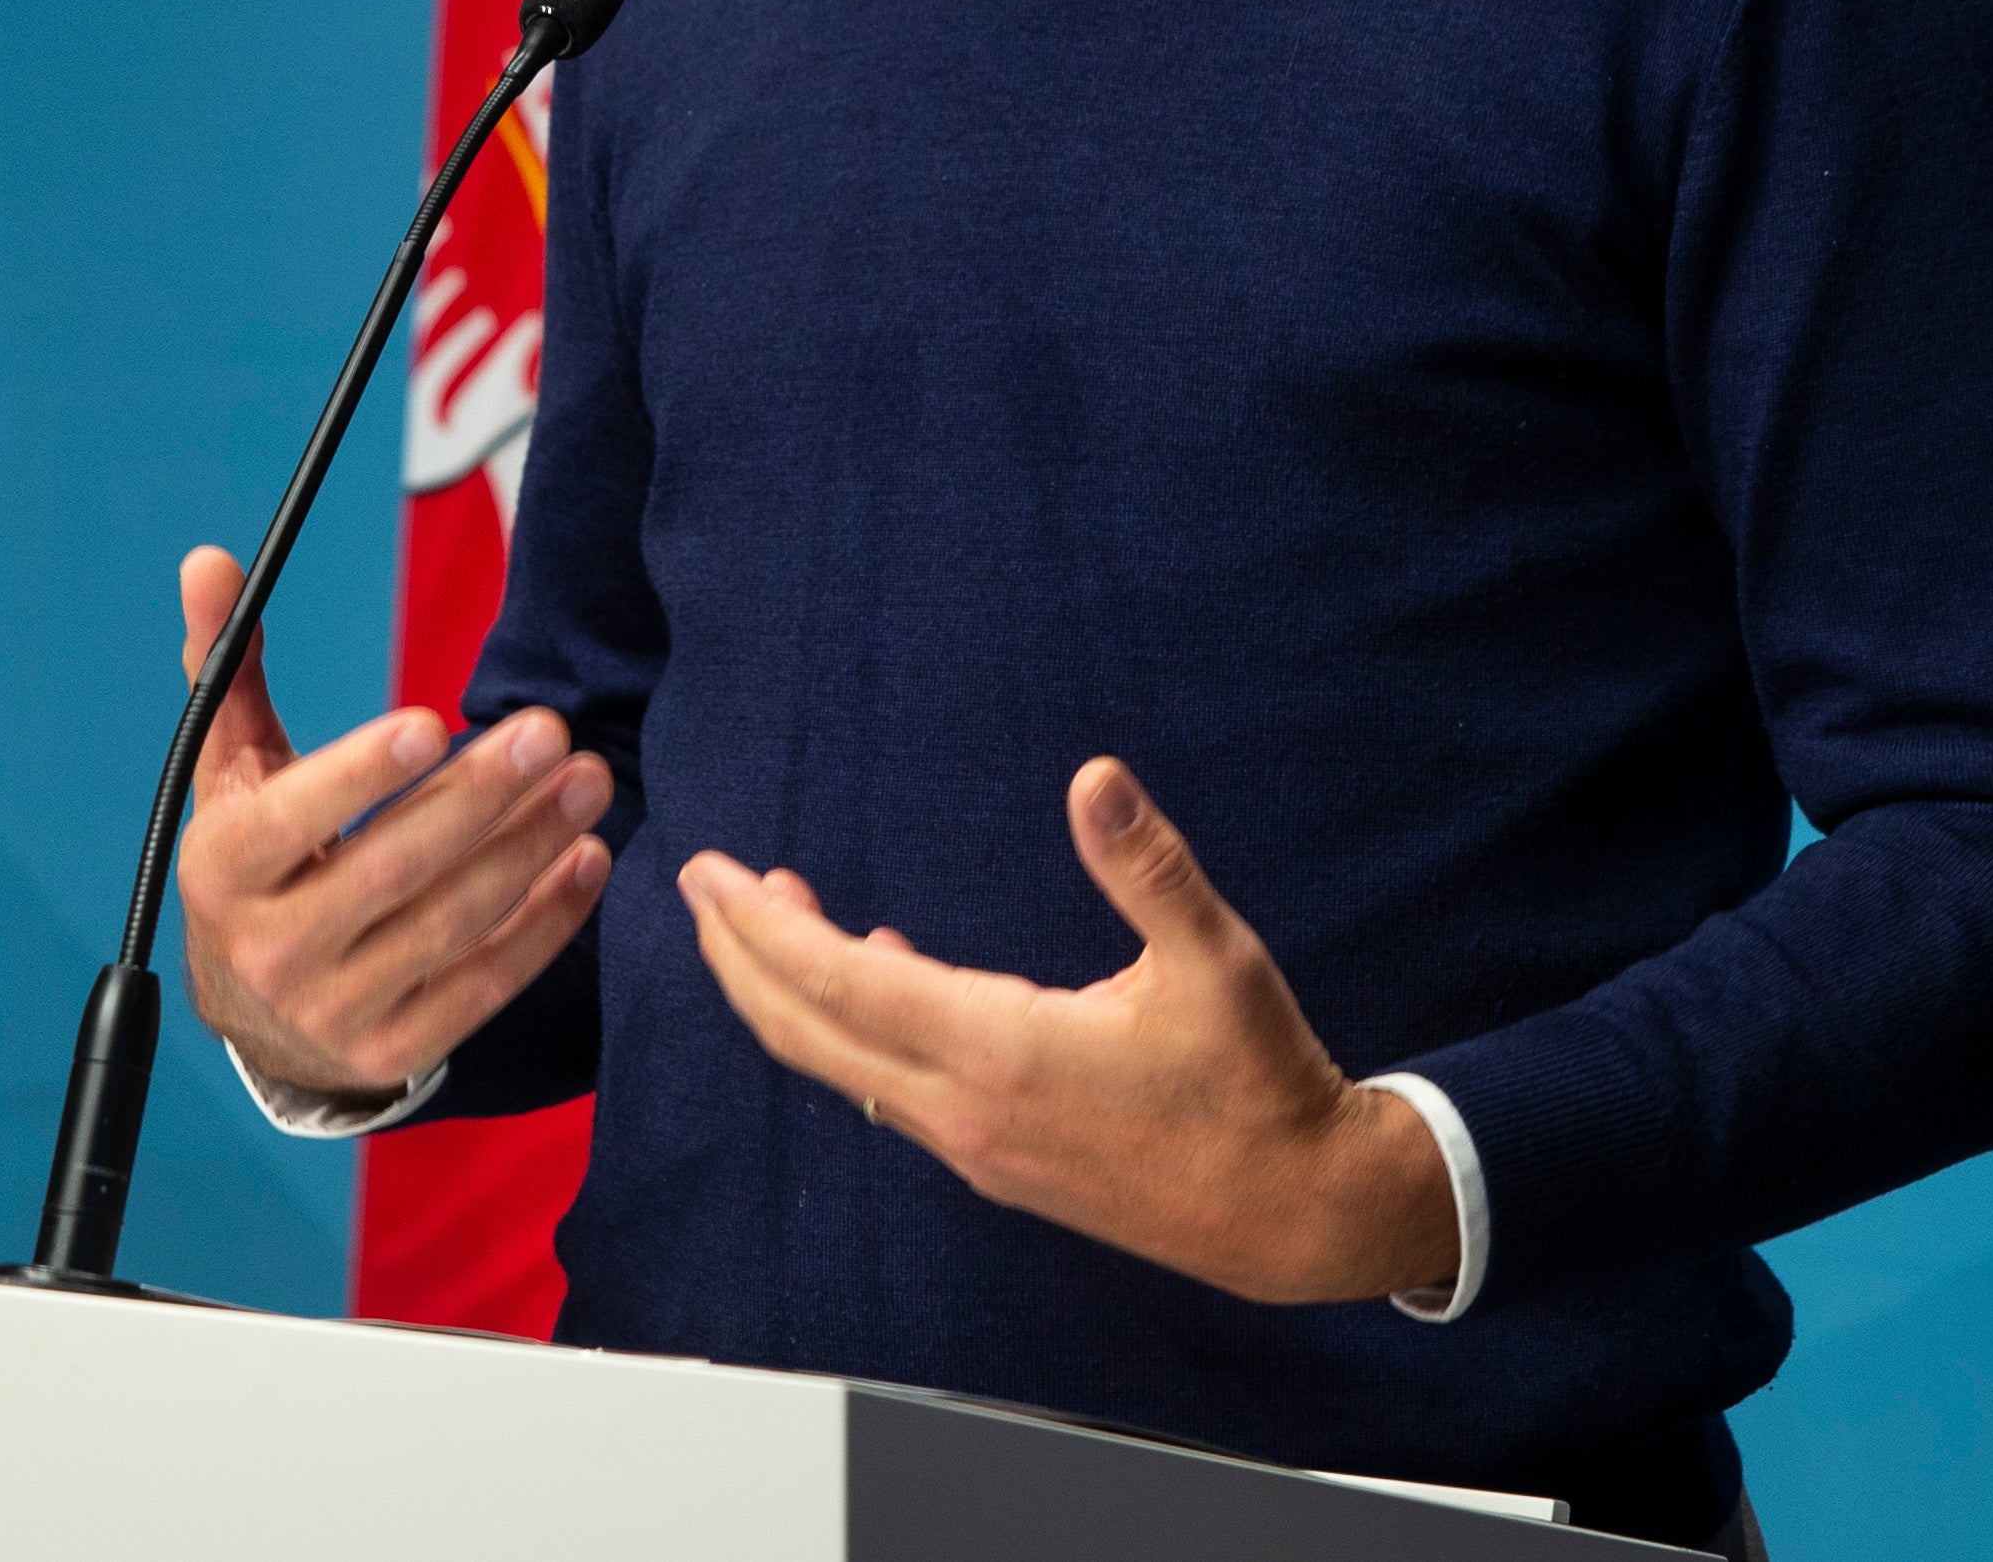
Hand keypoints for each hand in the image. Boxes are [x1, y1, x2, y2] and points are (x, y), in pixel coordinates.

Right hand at [170, 546, 614, 1098]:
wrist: (257, 1016)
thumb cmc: (257, 863)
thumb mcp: (231, 771)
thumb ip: (227, 668)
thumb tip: (209, 560)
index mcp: (224, 871)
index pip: (292, 821)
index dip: (360, 775)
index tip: (433, 720)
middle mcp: (272, 950)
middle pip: (389, 870)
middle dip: (478, 797)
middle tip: (550, 731)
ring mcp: (337, 1010)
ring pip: (449, 925)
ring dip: (529, 847)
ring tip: (589, 779)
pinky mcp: (397, 1050)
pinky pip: (484, 986)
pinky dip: (544, 923)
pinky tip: (587, 858)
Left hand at [674, 757, 1456, 1307]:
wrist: (1293, 1215)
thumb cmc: (1258, 1085)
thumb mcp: (1216, 960)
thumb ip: (1147, 866)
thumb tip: (1095, 776)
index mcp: (1003, 1052)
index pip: (842, 982)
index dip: (762, 926)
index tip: (707, 872)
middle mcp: (966, 1110)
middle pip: (809, 1033)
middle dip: (740, 959)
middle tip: (699, 888)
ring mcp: (975, 1147)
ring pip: (843, 1067)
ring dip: (792, 993)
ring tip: (771, 914)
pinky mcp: (996, 1163)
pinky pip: (889, 1088)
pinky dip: (852, 1028)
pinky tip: (878, 970)